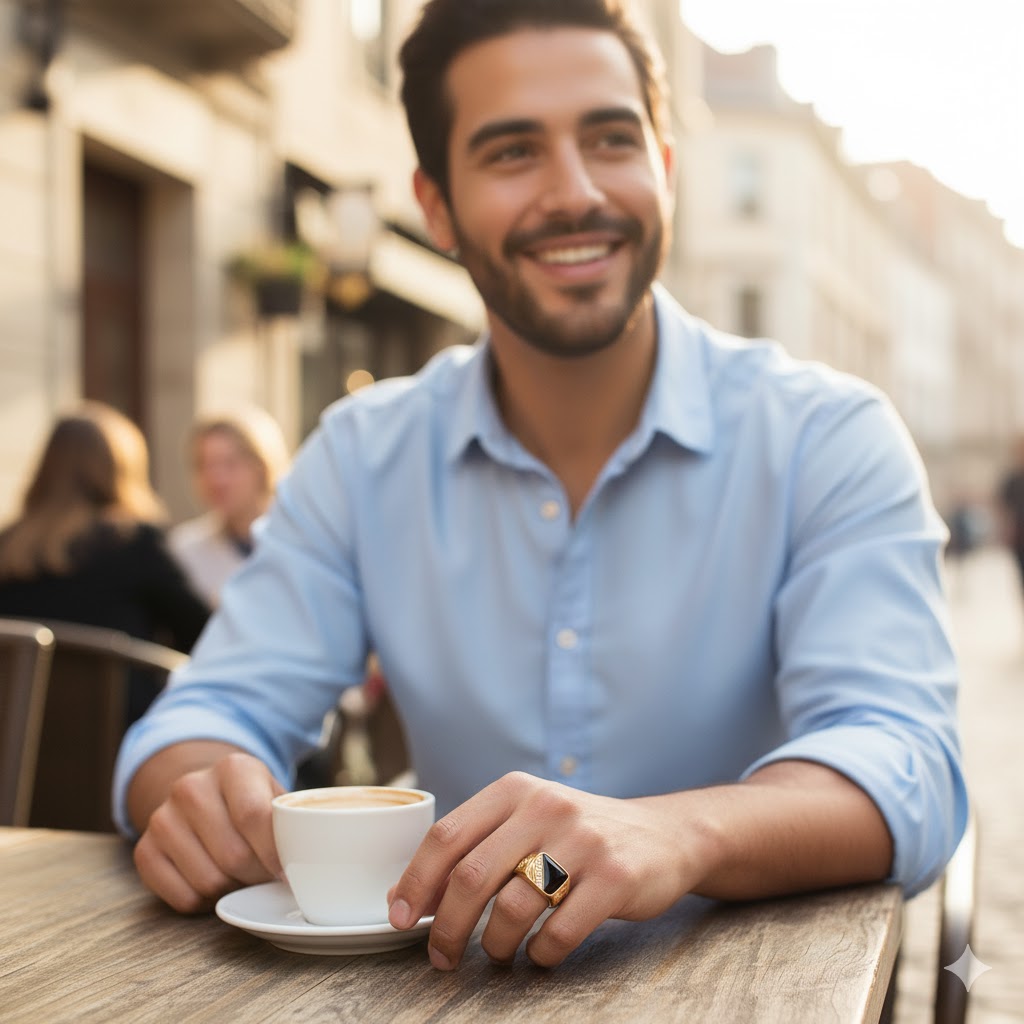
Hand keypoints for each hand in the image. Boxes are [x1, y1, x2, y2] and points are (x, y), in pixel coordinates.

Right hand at [132, 751, 284, 912]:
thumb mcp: (275, 796)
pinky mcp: (144, 850)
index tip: (289, 872)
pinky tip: (216, 881)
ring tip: (242, 875)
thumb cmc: (252, 801)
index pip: (253, 816)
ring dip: (232, 889)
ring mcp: (163, 818)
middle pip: (233, 855)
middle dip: (257, 875)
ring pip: (209, 881)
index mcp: (233, 767)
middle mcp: (192, 787)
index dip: (274, 853)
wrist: (202, 794)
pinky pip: (183, 898)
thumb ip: (293, 821)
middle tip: (266, 875)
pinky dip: (206, 903)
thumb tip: (318, 858)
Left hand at [387, 772, 708, 969]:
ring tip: (497, 953)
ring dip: (494, 944)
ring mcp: (583, 840)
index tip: (400, 918)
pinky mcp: (616, 877)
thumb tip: (407, 896)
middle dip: (446, 927)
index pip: (447, 834)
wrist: (663, 834)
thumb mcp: (527, 821)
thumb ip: (475, 847)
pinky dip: (540, 954)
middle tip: (441, 957)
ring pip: (513, 908)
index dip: (416, 881)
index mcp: (515, 790)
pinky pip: (559, 932)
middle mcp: (546, 807)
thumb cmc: (577, 835)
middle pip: (472, 875)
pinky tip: (540, 953)